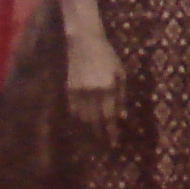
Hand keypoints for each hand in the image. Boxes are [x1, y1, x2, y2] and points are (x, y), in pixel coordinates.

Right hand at [65, 28, 122, 142]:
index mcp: (108, 88)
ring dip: (88, 131)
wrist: (83, 42)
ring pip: (83, 119)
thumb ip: (121, 95)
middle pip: (95, 121)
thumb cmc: (106, 56)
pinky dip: (77, 121)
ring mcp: (78, 92)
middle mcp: (92, 93)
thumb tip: (122, 117)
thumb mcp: (120, 73)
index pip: (109, 116)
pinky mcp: (67, 90)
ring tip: (94, 141)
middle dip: (100, 135)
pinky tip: (81, 127)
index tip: (114, 142)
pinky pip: (72, 111)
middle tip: (105, 146)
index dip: (111, 131)